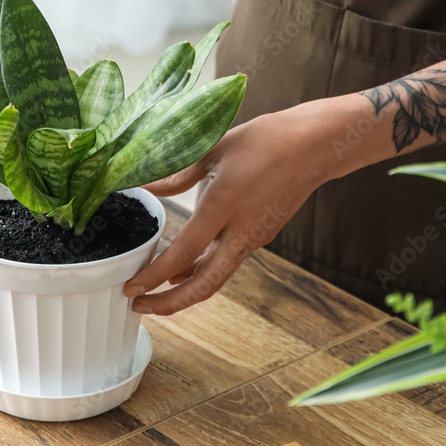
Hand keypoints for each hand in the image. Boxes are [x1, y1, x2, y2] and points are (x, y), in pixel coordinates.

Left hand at [124, 101, 342, 315]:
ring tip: (155, 288)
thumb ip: (176, 174)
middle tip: (139, 306)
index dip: (153, 275)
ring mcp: (254, 237)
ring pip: (216, 276)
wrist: (315, 146)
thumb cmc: (265, 140)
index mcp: (223, 206)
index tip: (130, 288)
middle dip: (169, 304)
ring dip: (185, 288)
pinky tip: (185, 263)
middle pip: (204, 286)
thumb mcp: (214, 150)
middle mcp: (241, 231)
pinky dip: (203, 267)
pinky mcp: (261, 234)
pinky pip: (227, 260)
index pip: (183, 253)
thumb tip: (142, 184)